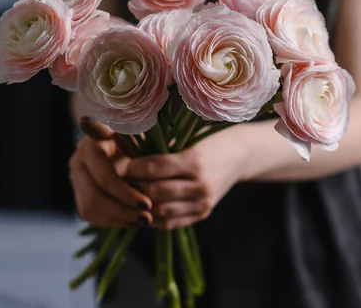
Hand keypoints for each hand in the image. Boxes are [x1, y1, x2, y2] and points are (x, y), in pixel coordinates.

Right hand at [69, 117, 152, 226]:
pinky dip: (111, 220)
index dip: (125, 193)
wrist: (129, 138)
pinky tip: (132, 219)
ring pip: (89, 207)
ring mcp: (76, 175)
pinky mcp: (78, 190)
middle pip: (95, 195)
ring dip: (118, 218)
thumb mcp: (143, 133)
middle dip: (123, 209)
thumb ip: (138, 139)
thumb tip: (133, 145)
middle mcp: (79, 157)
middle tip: (148, 217)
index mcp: (93, 141)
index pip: (105, 175)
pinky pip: (89, 213)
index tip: (147, 204)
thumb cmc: (141, 135)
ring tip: (143, 220)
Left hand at [126, 125, 249, 229]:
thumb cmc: (210, 141)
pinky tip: (142, 209)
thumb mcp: (188, 139)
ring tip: (128, 196)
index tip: (123, 163)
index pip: (154, 167)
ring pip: (160, 211)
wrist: (241, 155)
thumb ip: (161, 149)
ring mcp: (202, 202)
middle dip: (133, 187)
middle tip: (119, 182)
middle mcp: (200, 185)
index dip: (134, 167)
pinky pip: (171, 222)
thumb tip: (126, 150)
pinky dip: (152, 218)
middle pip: (155, 191)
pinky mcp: (203, 214)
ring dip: (140, 205)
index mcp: (195, 161)